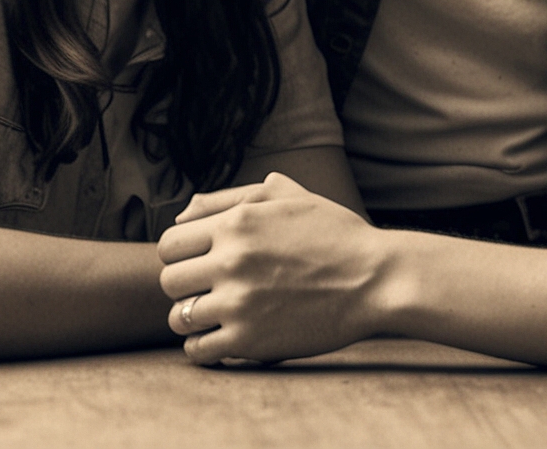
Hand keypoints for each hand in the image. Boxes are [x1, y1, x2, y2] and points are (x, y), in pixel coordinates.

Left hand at [158, 173, 382, 364]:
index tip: (199, 263)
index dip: (181, 255)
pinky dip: (203, 348)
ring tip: (215, 316)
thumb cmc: (336, 234)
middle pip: (169, 281)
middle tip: (208, 290)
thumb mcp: (290, 197)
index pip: (170, 243)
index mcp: (237, 222)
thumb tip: (185, 214)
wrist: (377, 279)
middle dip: (184, 286)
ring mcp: (239, 302)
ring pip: (179, 317)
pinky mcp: (250, 341)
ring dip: (192, 318)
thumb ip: (234, 197)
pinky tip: (222, 339)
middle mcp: (231, 260)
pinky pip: (198, 350)